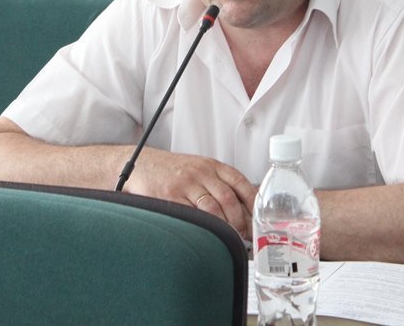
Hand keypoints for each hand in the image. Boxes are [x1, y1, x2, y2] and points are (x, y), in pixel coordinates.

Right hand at [124, 149, 257, 238]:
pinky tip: (209, 235)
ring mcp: (186, 184)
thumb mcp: (200, 168)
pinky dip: (204, 227)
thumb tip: (246, 207)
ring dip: (225, 227)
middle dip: (240, 220)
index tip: (261, 216)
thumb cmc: (173, 171)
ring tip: (230, 239)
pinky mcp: (170, 197)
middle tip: (245, 235)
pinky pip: (192, 215)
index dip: (253, 201)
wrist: (142, 165)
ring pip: (212, 209)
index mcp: (212, 165)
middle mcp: (201, 172)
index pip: (240, 182)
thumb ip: (220, 183)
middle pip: (228, 198)